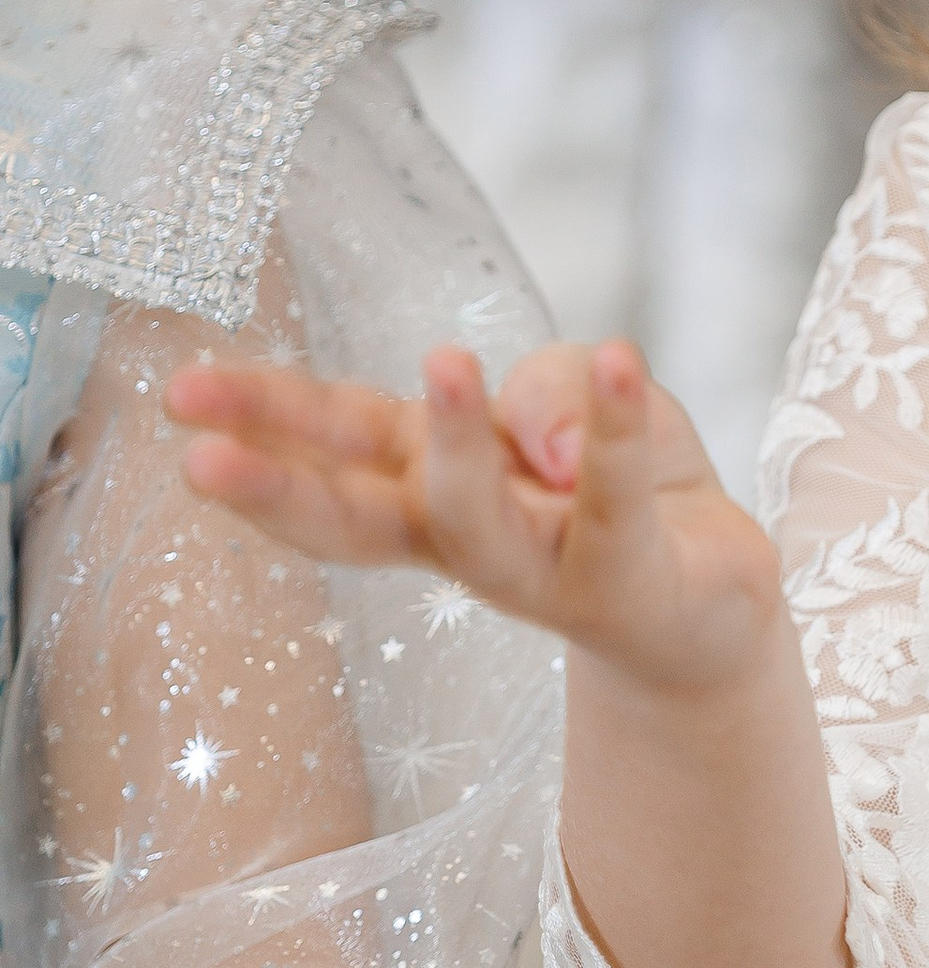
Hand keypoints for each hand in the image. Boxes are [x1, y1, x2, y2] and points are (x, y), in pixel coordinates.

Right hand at [166, 337, 784, 698]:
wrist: (713, 610)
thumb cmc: (617, 492)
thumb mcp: (580, 404)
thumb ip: (548, 390)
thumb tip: (536, 434)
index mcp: (431, 489)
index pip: (335, 447)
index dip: (259, 422)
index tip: (175, 399)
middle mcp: (467, 540)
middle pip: (358, 517)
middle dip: (278, 484)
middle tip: (199, 452)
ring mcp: (541, 572)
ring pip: (476, 520)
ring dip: (457, 442)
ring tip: (445, 360)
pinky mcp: (629, 582)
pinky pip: (619, 499)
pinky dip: (618, 428)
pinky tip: (622, 358)